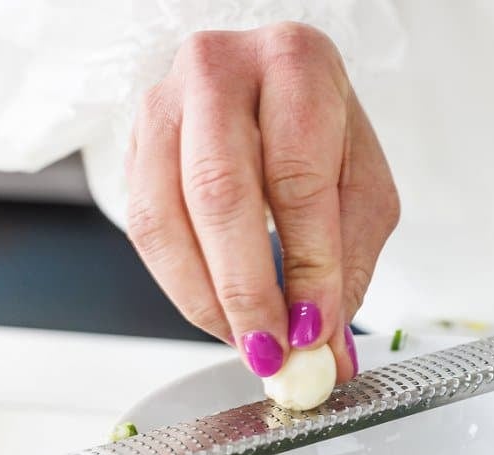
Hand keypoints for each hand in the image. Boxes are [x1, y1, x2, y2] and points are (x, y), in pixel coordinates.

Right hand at [126, 22, 399, 379]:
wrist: (267, 85)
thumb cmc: (320, 132)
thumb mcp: (361, 186)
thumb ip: (349, 265)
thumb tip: (328, 350)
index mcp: (294, 65)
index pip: (297, 176)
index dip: (307, 263)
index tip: (315, 328)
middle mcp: (218, 71)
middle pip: (218, 193)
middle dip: (246, 290)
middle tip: (271, 351)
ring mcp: (163, 104)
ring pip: (165, 217)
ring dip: (206, 299)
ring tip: (247, 342)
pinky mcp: (133, 145)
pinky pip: (144, 228)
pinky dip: (181, 285)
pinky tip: (218, 312)